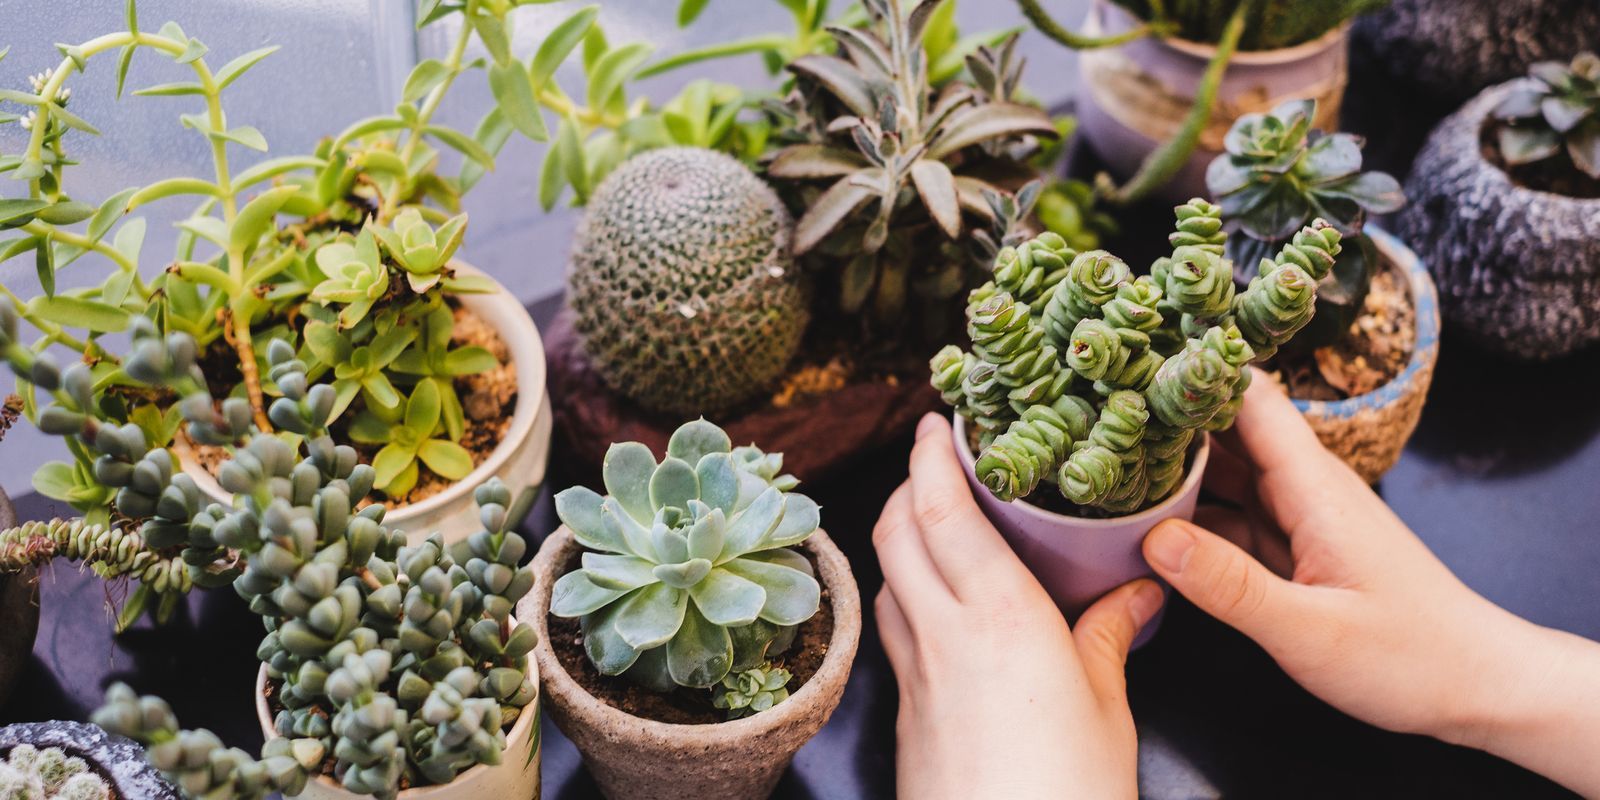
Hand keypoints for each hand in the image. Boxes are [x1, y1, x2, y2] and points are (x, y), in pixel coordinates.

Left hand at [873, 413, 1162, 799]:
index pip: (944, 509)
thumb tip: (1135, 589)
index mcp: (1000, 617)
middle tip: (936, 458)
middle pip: (898, 530)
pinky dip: (903, 590)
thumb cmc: (1069, 794)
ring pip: (887, 575)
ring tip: (935, 519)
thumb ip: (1109, 636)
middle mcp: (943, 633)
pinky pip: (892, 626)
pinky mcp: (903, 710)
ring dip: (900, 534)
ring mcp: (913, 673)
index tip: (936, 418)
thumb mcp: (1108, 708)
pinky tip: (935, 600)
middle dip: (909, 482)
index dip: (931, 454)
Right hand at [1143, 374, 1599, 794]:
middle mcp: (1305, 489)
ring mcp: (1300, 516)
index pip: (1251, 398)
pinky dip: (1191, 514)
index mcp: (1314, 488)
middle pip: (1226, 429)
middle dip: (1165, 419)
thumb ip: (1230, 585)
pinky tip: (1148, 524)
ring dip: (1173, 467)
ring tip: (1103, 459)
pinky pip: (1232, 514)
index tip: (1131, 368)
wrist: (1478, 686)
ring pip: (1225, 472)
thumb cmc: (1410, 658)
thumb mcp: (1310, 632)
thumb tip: (1154, 537)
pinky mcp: (1296, 547)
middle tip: (1091, 414)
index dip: (1194, 374)